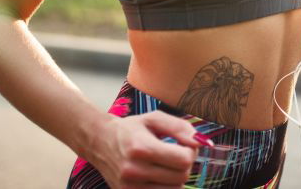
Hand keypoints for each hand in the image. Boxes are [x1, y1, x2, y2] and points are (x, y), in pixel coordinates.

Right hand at [85, 110, 208, 187]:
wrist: (99, 141)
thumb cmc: (130, 128)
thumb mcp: (154, 119)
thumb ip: (179, 127)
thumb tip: (201, 142)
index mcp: (142, 148)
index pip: (183, 160)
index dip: (191, 152)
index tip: (185, 145)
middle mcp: (134, 171)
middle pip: (181, 177)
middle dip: (185, 164)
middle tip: (177, 154)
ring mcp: (130, 188)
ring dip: (176, 177)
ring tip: (167, 164)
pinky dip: (166, 187)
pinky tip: (159, 175)